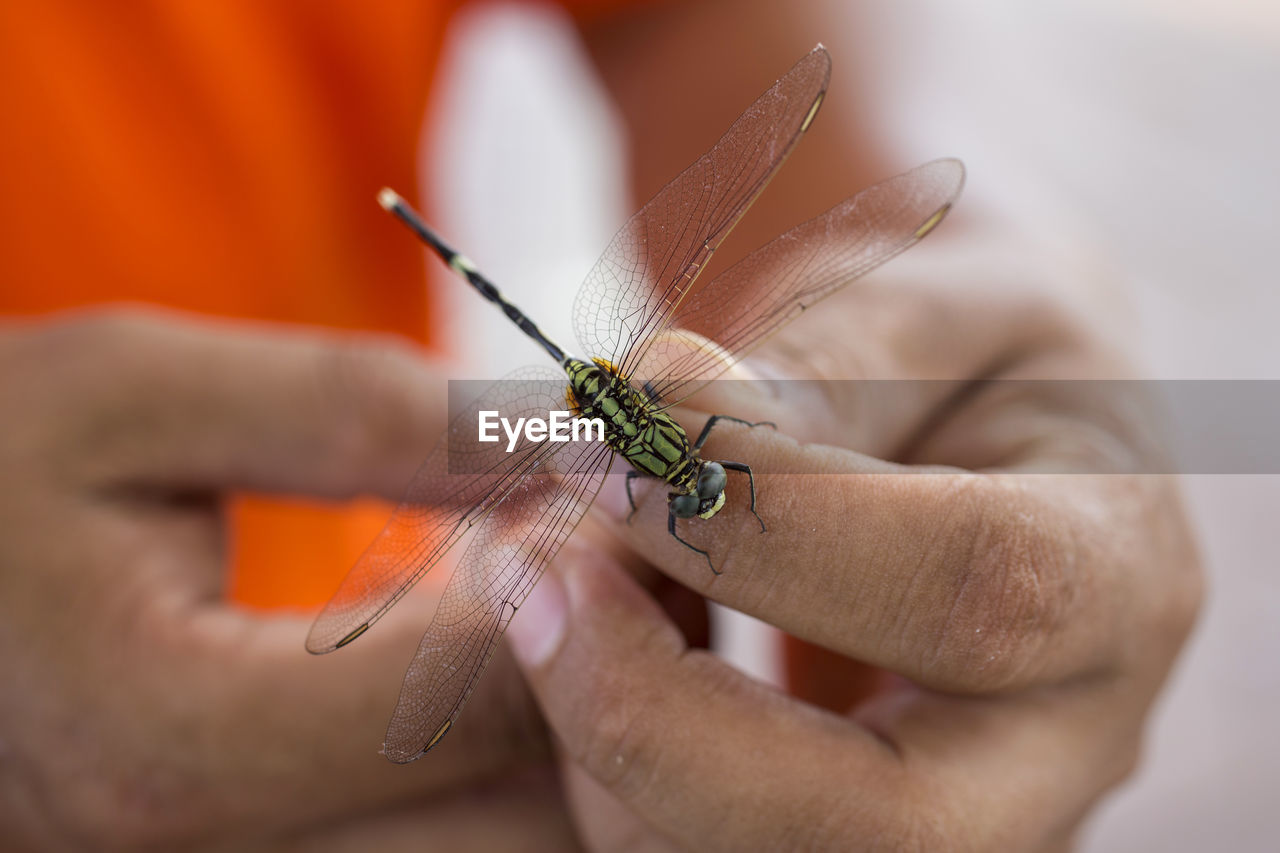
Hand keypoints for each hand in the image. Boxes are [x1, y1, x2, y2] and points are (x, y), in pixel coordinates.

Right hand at [0, 309, 576, 850]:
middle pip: (535, 822)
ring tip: (590, 590)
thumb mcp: (134, 395)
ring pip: (513, 851)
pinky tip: (515, 647)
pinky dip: (515, 757)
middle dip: (627, 680)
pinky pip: (454, 841)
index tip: (624, 478)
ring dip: (589, 733)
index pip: (497, 693)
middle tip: (642, 548)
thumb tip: (559, 432)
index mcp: (185, 744)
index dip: (602, 578)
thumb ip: (357, 414)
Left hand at [505, 238, 1202, 851]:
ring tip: (555, 569)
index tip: (606, 440)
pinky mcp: (854, 828)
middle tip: (528, 571)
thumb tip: (645, 412)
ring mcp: (961, 813)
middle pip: (877, 829)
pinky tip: (595, 626)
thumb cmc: (967, 348)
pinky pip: (692, 846)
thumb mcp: (928, 306)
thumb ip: (811, 366)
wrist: (990, 427)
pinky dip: (603, 757)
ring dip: (604, 734)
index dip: (767, 524)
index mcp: (1114, 574)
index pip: (971, 591)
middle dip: (654, 715)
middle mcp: (1061, 740)